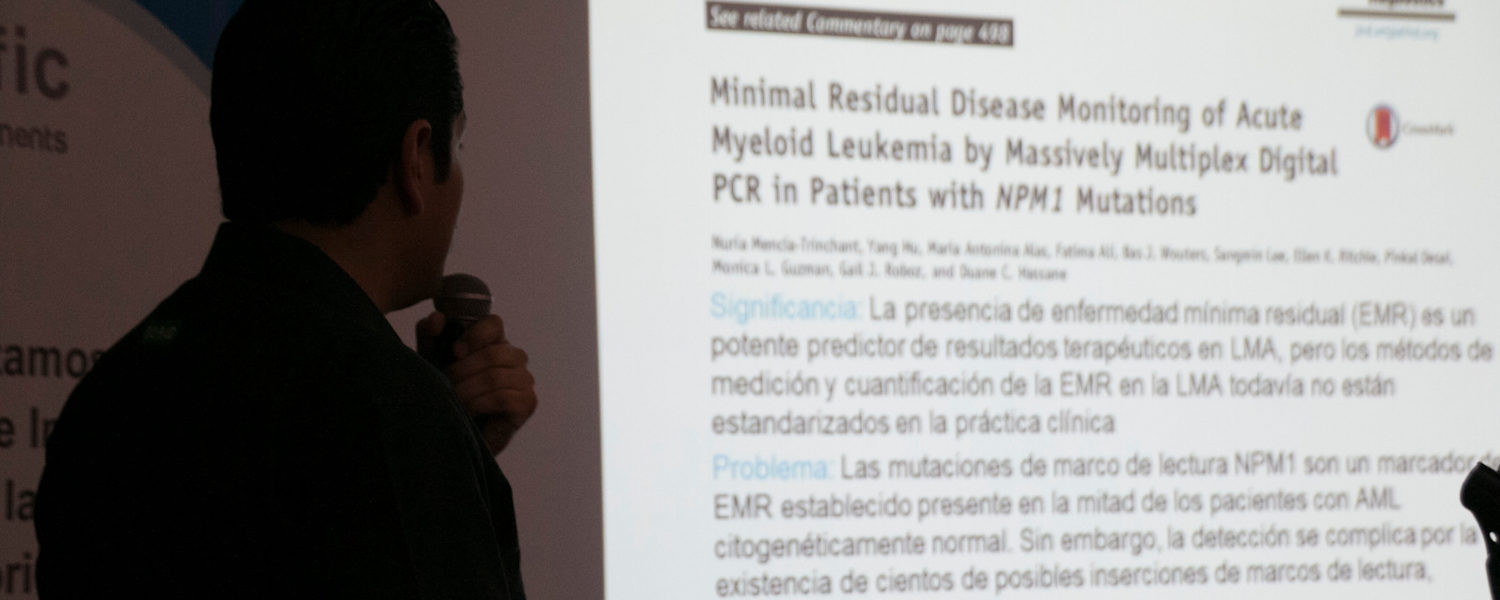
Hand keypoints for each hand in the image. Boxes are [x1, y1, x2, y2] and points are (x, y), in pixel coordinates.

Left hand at [417, 312, 537, 454]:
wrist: (455, 435)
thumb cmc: (447, 394)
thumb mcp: (431, 362)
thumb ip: (430, 337)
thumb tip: (436, 318)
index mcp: (495, 341)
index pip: (494, 323)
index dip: (474, 335)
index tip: (454, 352)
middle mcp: (514, 357)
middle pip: (495, 353)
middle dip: (463, 371)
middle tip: (446, 385)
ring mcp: (524, 380)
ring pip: (497, 376)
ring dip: (468, 390)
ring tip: (454, 401)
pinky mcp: (528, 403)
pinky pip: (504, 397)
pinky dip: (480, 404)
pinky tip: (469, 412)